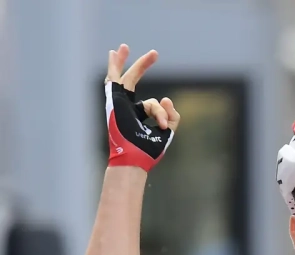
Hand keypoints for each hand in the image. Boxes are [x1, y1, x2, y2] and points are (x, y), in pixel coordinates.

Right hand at [105, 44, 179, 170]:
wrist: (135, 157)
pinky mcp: (115, 101)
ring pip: (124, 79)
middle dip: (142, 66)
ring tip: (124, 47)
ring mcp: (119, 104)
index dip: (161, 112)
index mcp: (136, 117)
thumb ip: (171, 115)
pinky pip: (114, 80)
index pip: (151, 105)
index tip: (163, 126)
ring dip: (124, 62)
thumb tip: (166, 98)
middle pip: (133, 82)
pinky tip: (114, 53)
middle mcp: (126, 108)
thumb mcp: (166, 131)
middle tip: (155, 53)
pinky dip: (115, 67)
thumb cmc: (148, 150)